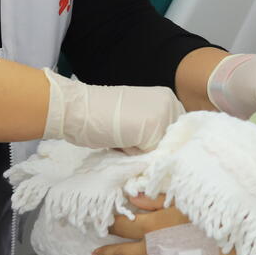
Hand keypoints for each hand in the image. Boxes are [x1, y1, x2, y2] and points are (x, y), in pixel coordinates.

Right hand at [42, 69, 183, 151]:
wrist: (78, 109)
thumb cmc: (102, 116)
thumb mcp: (136, 118)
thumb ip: (155, 131)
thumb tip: (166, 155)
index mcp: (167, 98)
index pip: (176, 134)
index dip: (158, 142)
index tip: (137, 136)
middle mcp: (170, 103)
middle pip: (172, 144)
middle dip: (152, 147)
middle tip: (128, 135)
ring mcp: (163, 114)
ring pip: (162, 151)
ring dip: (144, 152)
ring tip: (124, 137)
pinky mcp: (152, 128)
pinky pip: (149, 156)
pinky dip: (135, 155)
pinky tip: (121, 141)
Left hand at [93, 197, 253, 254]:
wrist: (233, 252)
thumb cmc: (209, 219)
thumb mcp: (181, 202)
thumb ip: (155, 200)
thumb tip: (133, 197)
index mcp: (150, 228)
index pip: (121, 225)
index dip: (108, 224)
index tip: (98, 224)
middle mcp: (151, 252)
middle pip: (123, 254)